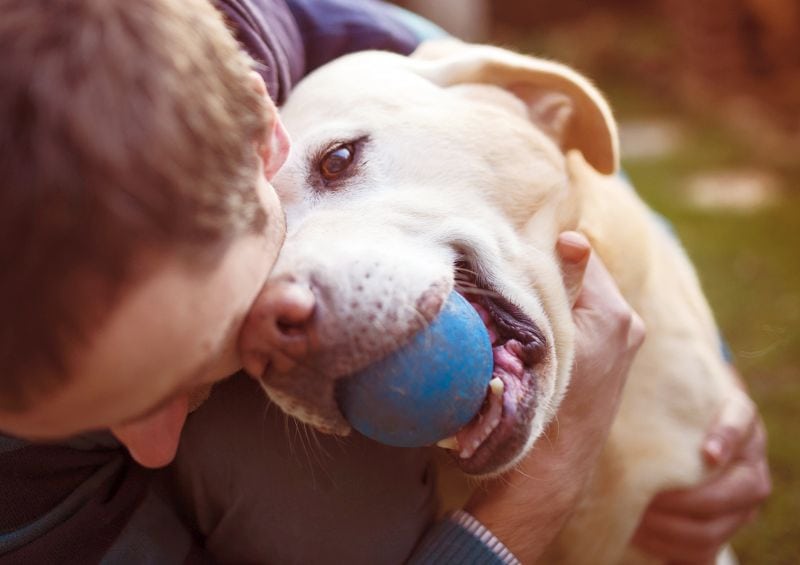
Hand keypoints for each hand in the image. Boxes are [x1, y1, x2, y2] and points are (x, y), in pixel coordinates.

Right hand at [466, 232, 644, 561]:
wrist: (550, 469)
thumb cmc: (542, 404)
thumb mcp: (549, 339)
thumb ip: (564, 286)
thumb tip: (573, 238)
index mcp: (616, 314)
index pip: (580, 253)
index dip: (545, 249)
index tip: (515, 251)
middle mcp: (626, 324)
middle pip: (582, 275)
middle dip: (549, 271)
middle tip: (511, 273)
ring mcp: (619, 343)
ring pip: (580, 297)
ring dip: (551, 295)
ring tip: (518, 302)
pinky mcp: (607, 359)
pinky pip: (582, 319)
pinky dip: (559, 315)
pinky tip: (532, 327)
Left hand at [632, 385, 770, 563]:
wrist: (684, 436)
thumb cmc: (668, 410)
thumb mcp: (670, 394)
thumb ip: (658, 388)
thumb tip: (623, 352)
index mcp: (739, 420)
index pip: (741, 420)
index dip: (728, 436)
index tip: (708, 452)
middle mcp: (749, 462)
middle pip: (738, 489)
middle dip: (691, 500)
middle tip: (649, 498)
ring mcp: (742, 500)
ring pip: (721, 526)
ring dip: (675, 527)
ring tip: (637, 517)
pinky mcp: (724, 527)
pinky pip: (706, 549)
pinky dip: (672, 548)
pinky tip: (641, 533)